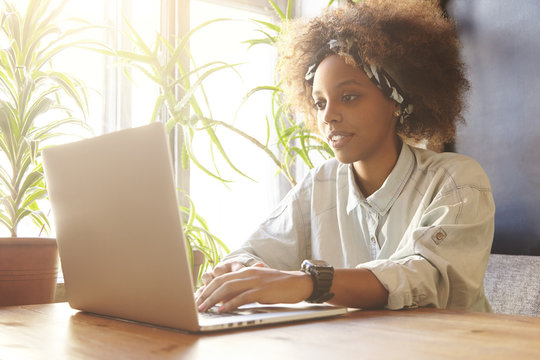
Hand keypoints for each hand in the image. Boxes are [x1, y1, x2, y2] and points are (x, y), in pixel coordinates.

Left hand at [195, 266, 312, 312]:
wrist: (297, 282)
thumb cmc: (278, 284)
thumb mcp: (258, 282)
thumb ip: (245, 287)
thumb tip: (229, 298)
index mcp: (246, 271)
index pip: (222, 278)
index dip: (209, 287)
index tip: (200, 297)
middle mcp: (248, 273)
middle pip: (221, 282)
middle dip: (207, 293)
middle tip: (198, 303)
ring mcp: (255, 281)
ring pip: (228, 288)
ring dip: (214, 299)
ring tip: (205, 307)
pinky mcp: (261, 291)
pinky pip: (242, 297)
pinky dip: (231, 303)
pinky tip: (223, 309)